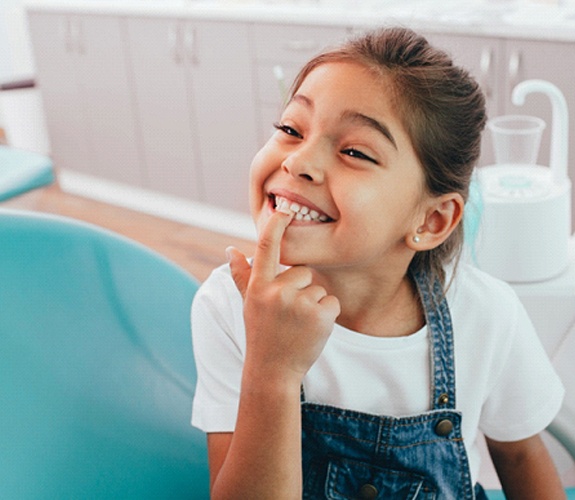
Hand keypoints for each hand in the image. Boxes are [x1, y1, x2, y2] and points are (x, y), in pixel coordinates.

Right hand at [227, 211, 339, 383]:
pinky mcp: (320, 315)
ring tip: (298, 324)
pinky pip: (332, 302)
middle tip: (289, 314)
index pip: (266, 247)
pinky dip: (327, 315)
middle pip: (303, 271)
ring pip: (318, 288)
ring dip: (313, 304)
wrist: (273, 371)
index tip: (283, 209)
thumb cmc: (261, 333)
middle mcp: (277, 292)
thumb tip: (230, 249)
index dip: (275, 225)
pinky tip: (312, 330)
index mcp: (258, 286)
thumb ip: (242, 275)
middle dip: (301, 289)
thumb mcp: (248, 304)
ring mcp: (299, 304)